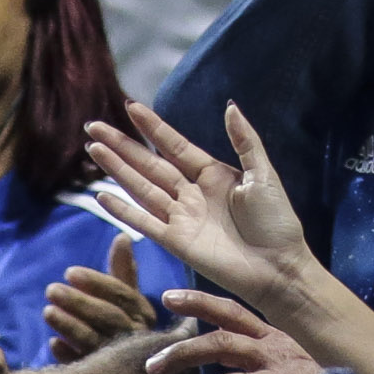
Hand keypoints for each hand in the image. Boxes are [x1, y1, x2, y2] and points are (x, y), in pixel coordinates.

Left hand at [42, 235, 161, 365]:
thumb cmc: (126, 325)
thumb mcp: (127, 299)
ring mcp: (120, 362)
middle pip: (109, 318)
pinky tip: (53, 344)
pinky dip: (69, 355)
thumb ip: (123, 270)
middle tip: (51, 289)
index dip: (96, 282)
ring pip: (95, 341)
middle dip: (79, 303)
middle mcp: (136, 338)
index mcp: (144, 315)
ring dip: (70, 326)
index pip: (123, 295)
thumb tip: (123, 236)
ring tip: (47, 312)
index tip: (69, 272)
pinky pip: (84, 367)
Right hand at [81, 101, 314, 299]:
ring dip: (117, 170)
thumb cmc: (277, 222)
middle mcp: (191, 194)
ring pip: (142, 188)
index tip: (131, 106)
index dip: (152, 127)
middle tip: (93, 127)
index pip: (174, 145)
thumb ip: (246, 141)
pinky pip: (145, 223)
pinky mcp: (176, 243)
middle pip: (149, 164)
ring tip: (93, 150)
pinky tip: (103, 195)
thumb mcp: (263, 175)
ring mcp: (182, 218)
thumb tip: (230, 106)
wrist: (280, 267)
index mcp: (212, 174)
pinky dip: (124, 210)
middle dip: (122, 145)